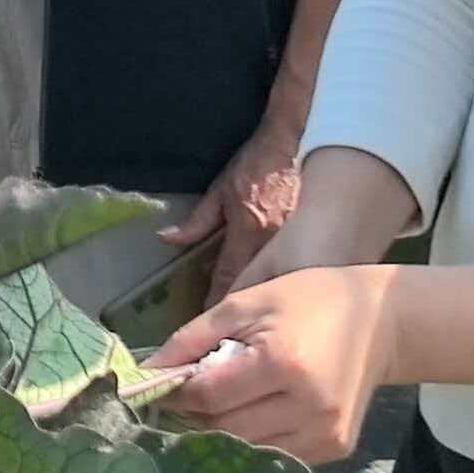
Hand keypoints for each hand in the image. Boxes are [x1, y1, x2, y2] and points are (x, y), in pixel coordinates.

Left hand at [150, 266, 395, 463]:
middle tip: (190, 391)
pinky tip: (256, 411)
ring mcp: (325, 433)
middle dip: (197, 412)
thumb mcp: (248, 302)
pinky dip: (255, 438)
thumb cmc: (310, 300)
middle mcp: (307, 406)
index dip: (177, 391)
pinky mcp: (336, 449)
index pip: (208, 395)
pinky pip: (277, 454)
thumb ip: (193, 337)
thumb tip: (148, 371)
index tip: (161, 383)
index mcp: (282, 362)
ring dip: (224, 428)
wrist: (384, 322)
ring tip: (224, 398)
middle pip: (224, 428)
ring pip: (247, 448)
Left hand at [163, 112, 307, 304]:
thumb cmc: (253, 164)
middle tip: (221, 328)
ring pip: (272, 281)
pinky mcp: (305, 239)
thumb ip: (197, 221)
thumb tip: (168, 239)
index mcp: (248, 229)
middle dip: (237, 306)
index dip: (216, 299)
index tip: (205, 319)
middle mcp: (273, 240)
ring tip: (242, 319)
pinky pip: (286, 268)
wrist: (291, 143)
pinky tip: (267, 292)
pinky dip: (274, 281)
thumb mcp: (220, 190)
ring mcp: (293, 241)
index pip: (229, 275)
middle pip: (253, 284)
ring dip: (257, 298)